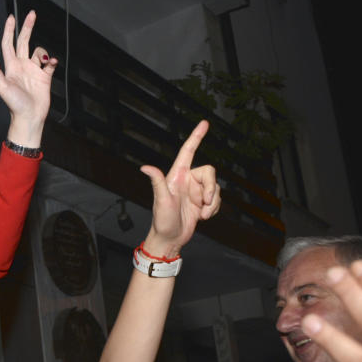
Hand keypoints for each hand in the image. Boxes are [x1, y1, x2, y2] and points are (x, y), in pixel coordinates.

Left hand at [0, 11, 56, 147]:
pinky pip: (49, 64)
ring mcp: (33, 71)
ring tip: (43, 60)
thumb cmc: (15, 105)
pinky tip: (51, 63)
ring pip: (38, 52)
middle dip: (27, 27)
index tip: (11, 17)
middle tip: (32, 15)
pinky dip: (51, 61)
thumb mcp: (2, 87)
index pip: (8, 44)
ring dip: (42, 52)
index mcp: (10, 67)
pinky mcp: (44, 77)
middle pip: (24, 42)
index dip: (9, 30)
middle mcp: (21, 66)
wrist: (30, 117)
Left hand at [140, 120, 220, 258]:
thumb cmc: (162, 221)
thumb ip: (157, 182)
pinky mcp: (202, 201)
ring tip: (200, 214)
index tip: (205, 122)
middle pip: (210, 171)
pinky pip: (217, 199)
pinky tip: (202, 217)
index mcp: (177, 175)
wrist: (170, 239)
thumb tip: (145, 167)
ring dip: (212, 203)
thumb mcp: (161, 201)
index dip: (196, 136)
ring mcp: (195, 191)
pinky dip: (214, 208)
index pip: (188, 151)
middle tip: (204, 203)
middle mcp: (187, 180)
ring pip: (216, 187)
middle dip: (211, 188)